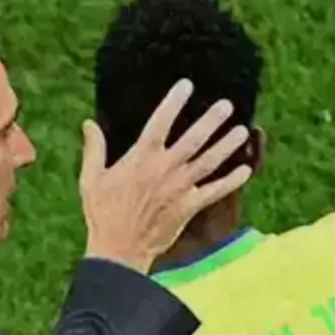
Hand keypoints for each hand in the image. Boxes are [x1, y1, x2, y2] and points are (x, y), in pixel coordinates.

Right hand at [79, 79, 250, 272]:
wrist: (119, 249)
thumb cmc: (103, 214)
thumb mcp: (91, 178)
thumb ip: (94, 149)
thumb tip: (88, 123)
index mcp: (141, 157)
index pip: (160, 121)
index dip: (174, 102)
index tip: (187, 86)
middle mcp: (165, 169)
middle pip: (194, 138)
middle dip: (211, 120)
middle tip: (227, 105)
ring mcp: (180, 188)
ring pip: (208, 161)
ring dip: (226, 145)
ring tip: (242, 131)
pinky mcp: (188, 207)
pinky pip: (214, 192)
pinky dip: (231, 181)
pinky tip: (245, 170)